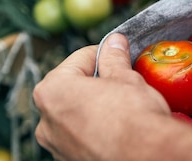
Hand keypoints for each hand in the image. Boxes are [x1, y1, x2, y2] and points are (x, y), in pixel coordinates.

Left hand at [33, 34, 171, 160]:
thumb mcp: (125, 77)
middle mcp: (46, 121)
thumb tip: (114, 43)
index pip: (81, 58)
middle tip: (123, 81)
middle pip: (73, 87)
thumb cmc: (132, 118)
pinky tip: (118, 128)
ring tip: (122, 106)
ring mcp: (57, 146)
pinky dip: (96, 129)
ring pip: (77, 113)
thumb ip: (114, 57)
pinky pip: (82, 136)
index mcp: (52, 90)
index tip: (120, 56)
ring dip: (95, 106)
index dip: (105, 55)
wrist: (146, 156)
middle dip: (97, 82)